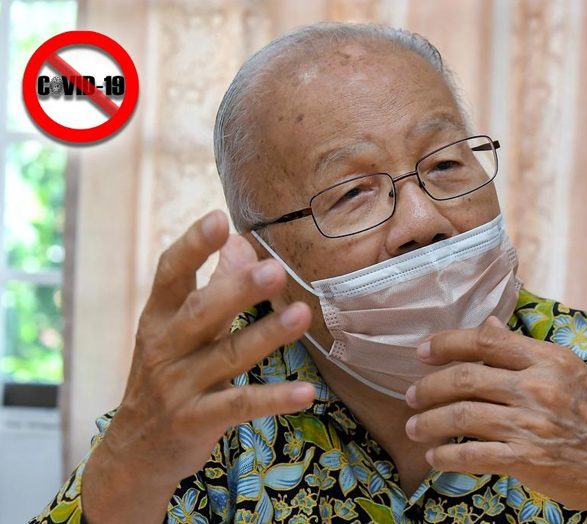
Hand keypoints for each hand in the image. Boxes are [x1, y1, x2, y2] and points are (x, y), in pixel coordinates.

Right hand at [84, 210, 315, 523]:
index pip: (170, 274)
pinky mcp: (196, 421)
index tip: (219, 219)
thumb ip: (212, 286)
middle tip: (273, 268)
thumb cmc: (166, 376)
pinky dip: (274, 399)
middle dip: (236, 289)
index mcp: (158, 318)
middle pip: (200, 312)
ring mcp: (179, 387)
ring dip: (266, 335)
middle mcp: (164, 348)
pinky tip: (307, 391)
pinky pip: (240, 406)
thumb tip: (242, 241)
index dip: (192, 246)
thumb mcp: (178, 330)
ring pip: (226, 356)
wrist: (134, 453)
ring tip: (301, 314)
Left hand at [404, 317, 586, 522]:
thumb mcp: (574, 375)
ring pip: (462, 415)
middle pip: (465, 377)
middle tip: (410, 394)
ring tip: (414, 427)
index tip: (423, 350)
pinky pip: (472, 454)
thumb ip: (528, 351)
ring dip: (429, 422)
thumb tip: (491, 323)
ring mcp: (533, 424)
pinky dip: (447, 455)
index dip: (447, 342)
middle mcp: (539, 387)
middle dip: (428, 385)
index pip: (487, 340)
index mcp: (552, 360)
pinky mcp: (528, 460)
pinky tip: (436, 456)